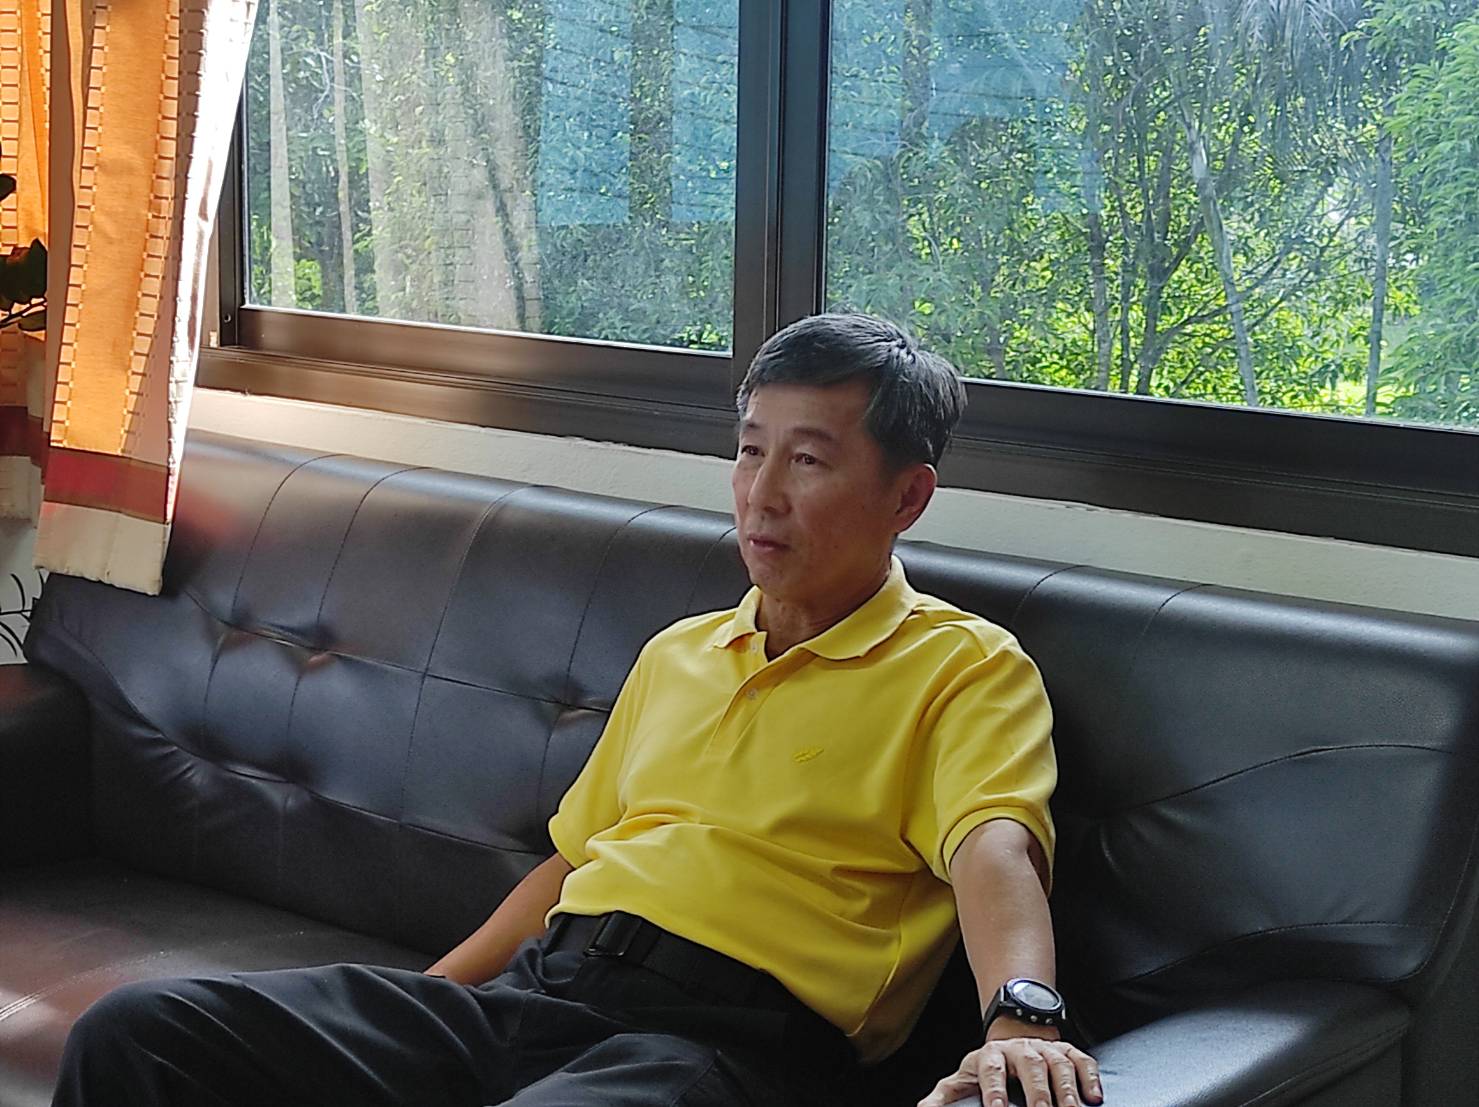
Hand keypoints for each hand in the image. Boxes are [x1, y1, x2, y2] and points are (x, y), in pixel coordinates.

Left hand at [918, 1025, 1101, 1106]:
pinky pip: (1083, 1061)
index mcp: (991, 1056)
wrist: (1015, 1033)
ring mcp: (1046, 1049)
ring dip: (1067, 1090)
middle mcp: (1020, 1049)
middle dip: (1038, 1095)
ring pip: (1059, 1065)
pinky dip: (1089, 1078)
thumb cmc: (990, 1065)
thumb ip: (945, 1096)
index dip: (995, 1091)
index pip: (992, 1072)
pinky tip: (1094, 1098)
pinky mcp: (1068, 1051)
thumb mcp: (965, 1076)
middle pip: (1030, 1069)